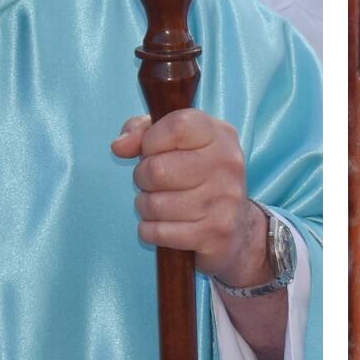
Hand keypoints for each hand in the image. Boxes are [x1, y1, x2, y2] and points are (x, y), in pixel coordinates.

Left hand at [111, 110, 271, 287]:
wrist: (239, 227)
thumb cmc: (197, 176)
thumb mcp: (176, 141)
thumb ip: (142, 131)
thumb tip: (120, 146)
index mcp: (220, 135)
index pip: (176, 126)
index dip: (151, 141)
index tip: (155, 151)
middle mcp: (227, 165)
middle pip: (156, 170)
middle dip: (143, 178)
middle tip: (156, 183)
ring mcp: (224, 201)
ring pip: (153, 204)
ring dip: (147, 207)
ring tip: (163, 204)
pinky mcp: (215, 233)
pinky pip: (157, 232)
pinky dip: (151, 231)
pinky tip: (168, 225)